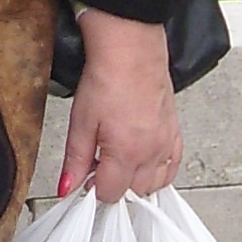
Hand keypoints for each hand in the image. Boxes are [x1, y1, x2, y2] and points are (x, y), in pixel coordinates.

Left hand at [56, 10, 181, 202]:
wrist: (131, 48)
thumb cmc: (107, 77)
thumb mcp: (81, 122)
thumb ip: (75, 160)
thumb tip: (66, 187)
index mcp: (126, 153)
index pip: (110, 194)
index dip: (93, 189)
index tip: (85, 177)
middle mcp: (151, 152)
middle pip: (133, 192)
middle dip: (114, 184)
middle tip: (98, 166)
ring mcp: (166, 143)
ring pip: (155, 183)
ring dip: (136, 181)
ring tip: (119, 161)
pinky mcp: (174, 131)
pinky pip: (173, 165)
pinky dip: (160, 171)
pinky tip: (145, 162)